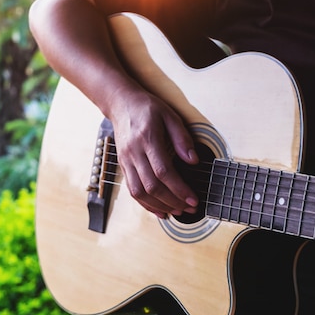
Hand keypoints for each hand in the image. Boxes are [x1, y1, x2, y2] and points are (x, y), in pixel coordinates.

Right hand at [110, 90, 198, 218]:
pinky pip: (132, 190)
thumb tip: (194, 161)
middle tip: (190, 208)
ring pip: (140, 192)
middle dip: (173, 201)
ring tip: (177, 211)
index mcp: (148, 139)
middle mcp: (134, 152)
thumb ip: (182, 139)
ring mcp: (126, 161)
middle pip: (152, 186)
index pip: (164, 171)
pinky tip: (159, 210)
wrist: (121, 104)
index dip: (179, 189)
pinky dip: (146, 204)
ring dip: (159, 206)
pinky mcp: (123, 166)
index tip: (193, 199)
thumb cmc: (147, 108)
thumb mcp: (170, 116)